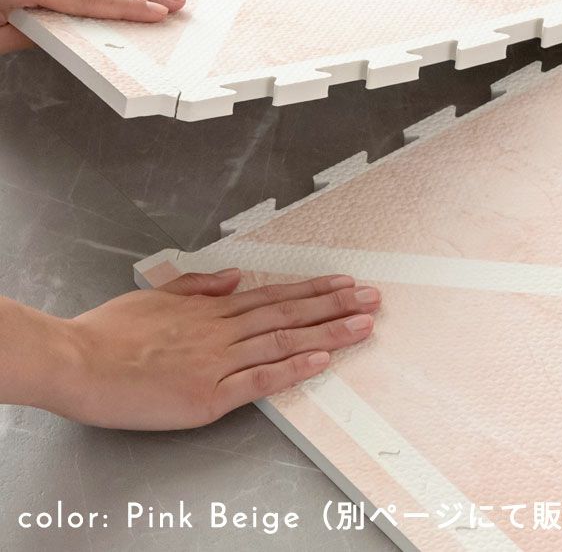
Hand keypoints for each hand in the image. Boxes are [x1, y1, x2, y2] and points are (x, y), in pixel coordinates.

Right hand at [54, 269, 379, 429]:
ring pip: (283, 341)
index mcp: (210, 310)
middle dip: (335, 305)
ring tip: (363, 323)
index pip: (274, 297)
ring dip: (328, 332)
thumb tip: (236, 277)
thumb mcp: (157, 296)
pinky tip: (322, 360)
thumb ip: (199, 286)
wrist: (77, 361)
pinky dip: (293, 369)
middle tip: (372, 297)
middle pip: (289, 314)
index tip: (344, 284)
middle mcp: (221, 330)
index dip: (313, 291)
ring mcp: (217, 361)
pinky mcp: (207, 395)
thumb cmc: (110, 332)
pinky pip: (259, 379)